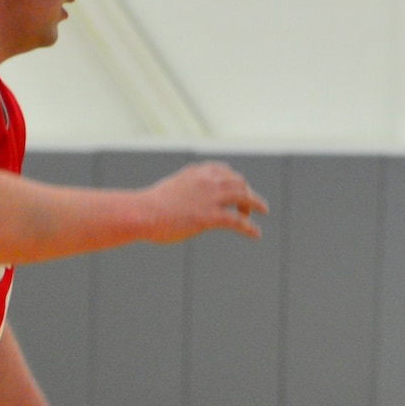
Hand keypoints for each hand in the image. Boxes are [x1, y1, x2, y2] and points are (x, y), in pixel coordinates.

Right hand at [143, 161, 268, 242]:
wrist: (142, 213)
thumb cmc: (148, 207)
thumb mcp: (168, 192)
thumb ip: (181, 192)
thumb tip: (182, 202)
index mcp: (195, 173)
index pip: (223, 171)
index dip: (234, 179)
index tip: (239, 186)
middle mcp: (207, 181)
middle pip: (237, 182)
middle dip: (247, 192)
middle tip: (251, 205)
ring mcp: (210, 197)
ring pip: (243, 196)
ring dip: (255, 203)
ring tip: (263, 211)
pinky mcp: (210, 216)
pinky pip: (238, 221)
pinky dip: (250, 227)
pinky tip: (256, 234)